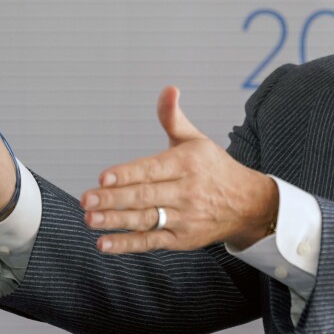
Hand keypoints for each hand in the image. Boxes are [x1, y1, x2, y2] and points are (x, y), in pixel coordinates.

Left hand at [82, 86, 278, 253]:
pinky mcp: (182, 239)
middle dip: (113, 198)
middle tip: (86, 200)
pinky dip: (127, 244)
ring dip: (116, 221)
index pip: (152, 169)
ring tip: (90, 219)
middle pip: (145, 196)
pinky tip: (105, 244)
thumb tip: (169, 89)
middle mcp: (187, 191)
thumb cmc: (213, 167)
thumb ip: (173, 117)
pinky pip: (151, 242)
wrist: (248, 204)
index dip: (127, 174)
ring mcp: (185, 217)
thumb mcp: (196, 139)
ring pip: (146, 219)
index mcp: (187, 163)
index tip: (103, 176)